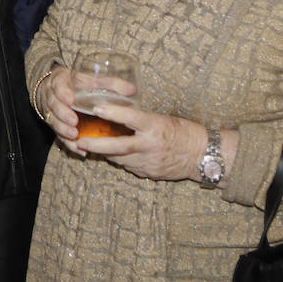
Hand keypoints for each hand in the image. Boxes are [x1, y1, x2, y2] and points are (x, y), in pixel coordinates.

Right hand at [36, 64, 138, 156]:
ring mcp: (52, 111)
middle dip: (62, 113)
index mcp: (62, 81)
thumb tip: (132, 90)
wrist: (61, 90)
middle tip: (73, 121)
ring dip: (62, 129)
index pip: (58, 85)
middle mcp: (53, 96)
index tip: (71, 99)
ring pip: (52, 120)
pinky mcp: (55, 124)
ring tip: (75, 136)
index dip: (63, 93)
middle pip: (52, 104)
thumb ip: (112, 84)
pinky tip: (79, 150)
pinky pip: (57, 135)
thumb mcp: (94, 79)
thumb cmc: (82, 84)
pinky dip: (67, 143)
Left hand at [74, 102, 210, 181]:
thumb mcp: (164, 119)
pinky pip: (128, 166)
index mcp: (155, 127)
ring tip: (89, 145)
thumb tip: (119, 115)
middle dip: (96, 144)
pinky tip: (113, 153)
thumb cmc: (184, 132)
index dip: (113, 112)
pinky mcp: (149, 173)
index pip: (131, 118)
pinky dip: (119, 159)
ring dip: (104, 151)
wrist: (202, 156)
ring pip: (119, 158)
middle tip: (79, 141)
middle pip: (118, 146)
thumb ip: (142, 120)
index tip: (97, 108)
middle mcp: (150, 146)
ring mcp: (149, 162)